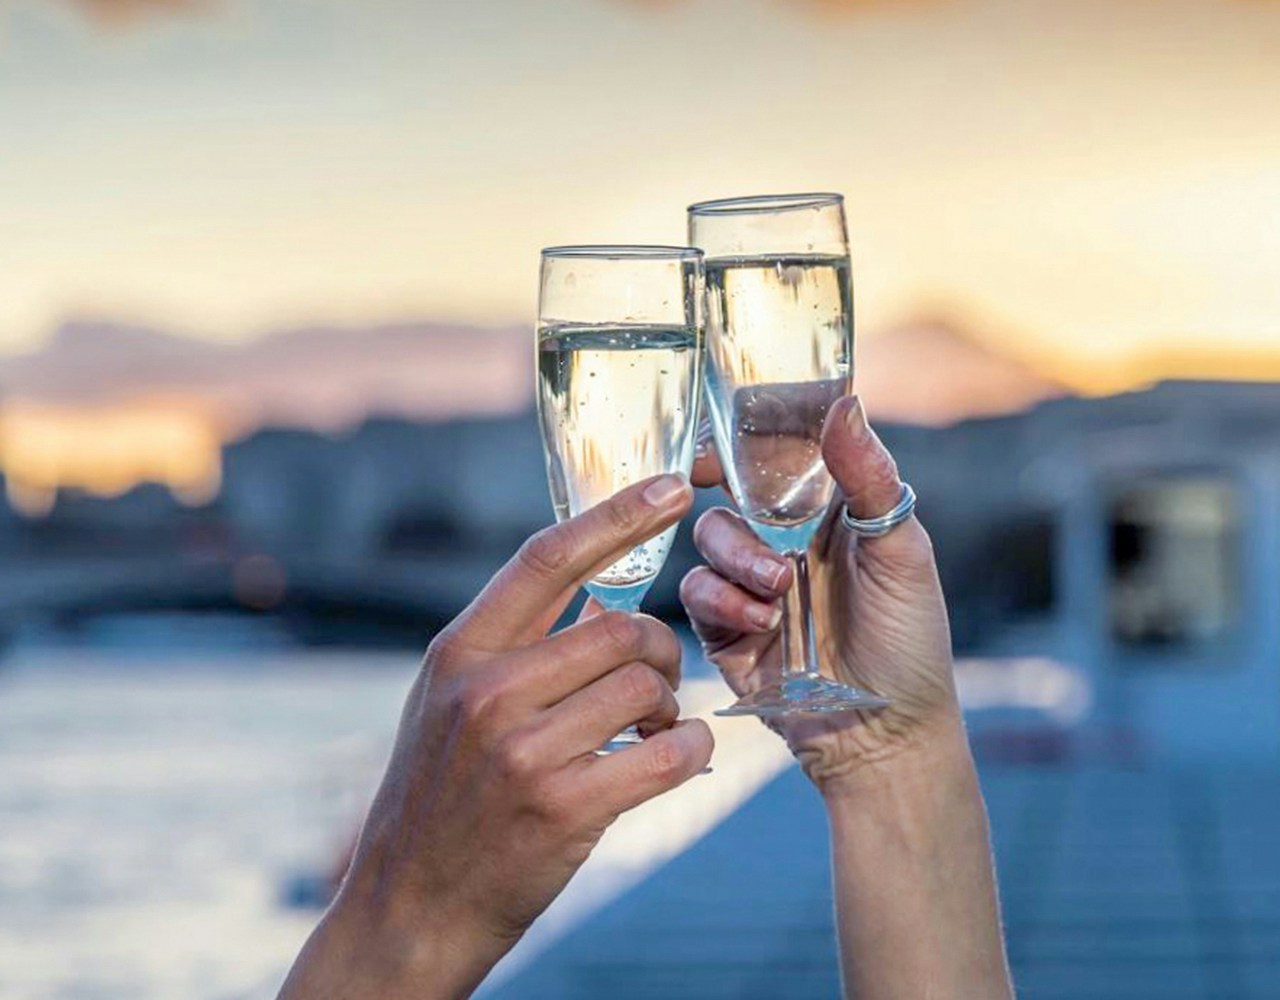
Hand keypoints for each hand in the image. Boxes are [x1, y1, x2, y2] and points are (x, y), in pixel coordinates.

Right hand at [279, 473, 711, 999]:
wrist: (410, 909)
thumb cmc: (442, 800)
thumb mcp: (446, 704)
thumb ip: (511, 646)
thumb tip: (602, 593)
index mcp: (458, 653)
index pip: (546, 558)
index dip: (617, 515)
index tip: (673, 487)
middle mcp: (485, 692)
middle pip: (620, 629)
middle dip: (657, 651)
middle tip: (653, 685)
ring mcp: (522, 751)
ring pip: (647, 686)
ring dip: (668, 707)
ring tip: (649, 730)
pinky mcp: (564, 807)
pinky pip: (668, 753)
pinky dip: (689, 751)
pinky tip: (675, 758)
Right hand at [681, 396, 960, 790]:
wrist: (885, 734)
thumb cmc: (909, 641)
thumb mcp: (901, 552)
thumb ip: (869, 478)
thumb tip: (845, 404)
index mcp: (829, 508)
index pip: (779, 450)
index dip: (749, 428)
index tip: (728, 416)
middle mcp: (785, 536)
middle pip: (729, 484)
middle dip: (713, 476)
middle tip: (704, 473)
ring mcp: (752, 581)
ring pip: (710, 536)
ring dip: (737, 553)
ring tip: (779, 585)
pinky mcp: (726, 628)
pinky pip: (699, 592)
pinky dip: (724, 600)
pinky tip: (762, 621)